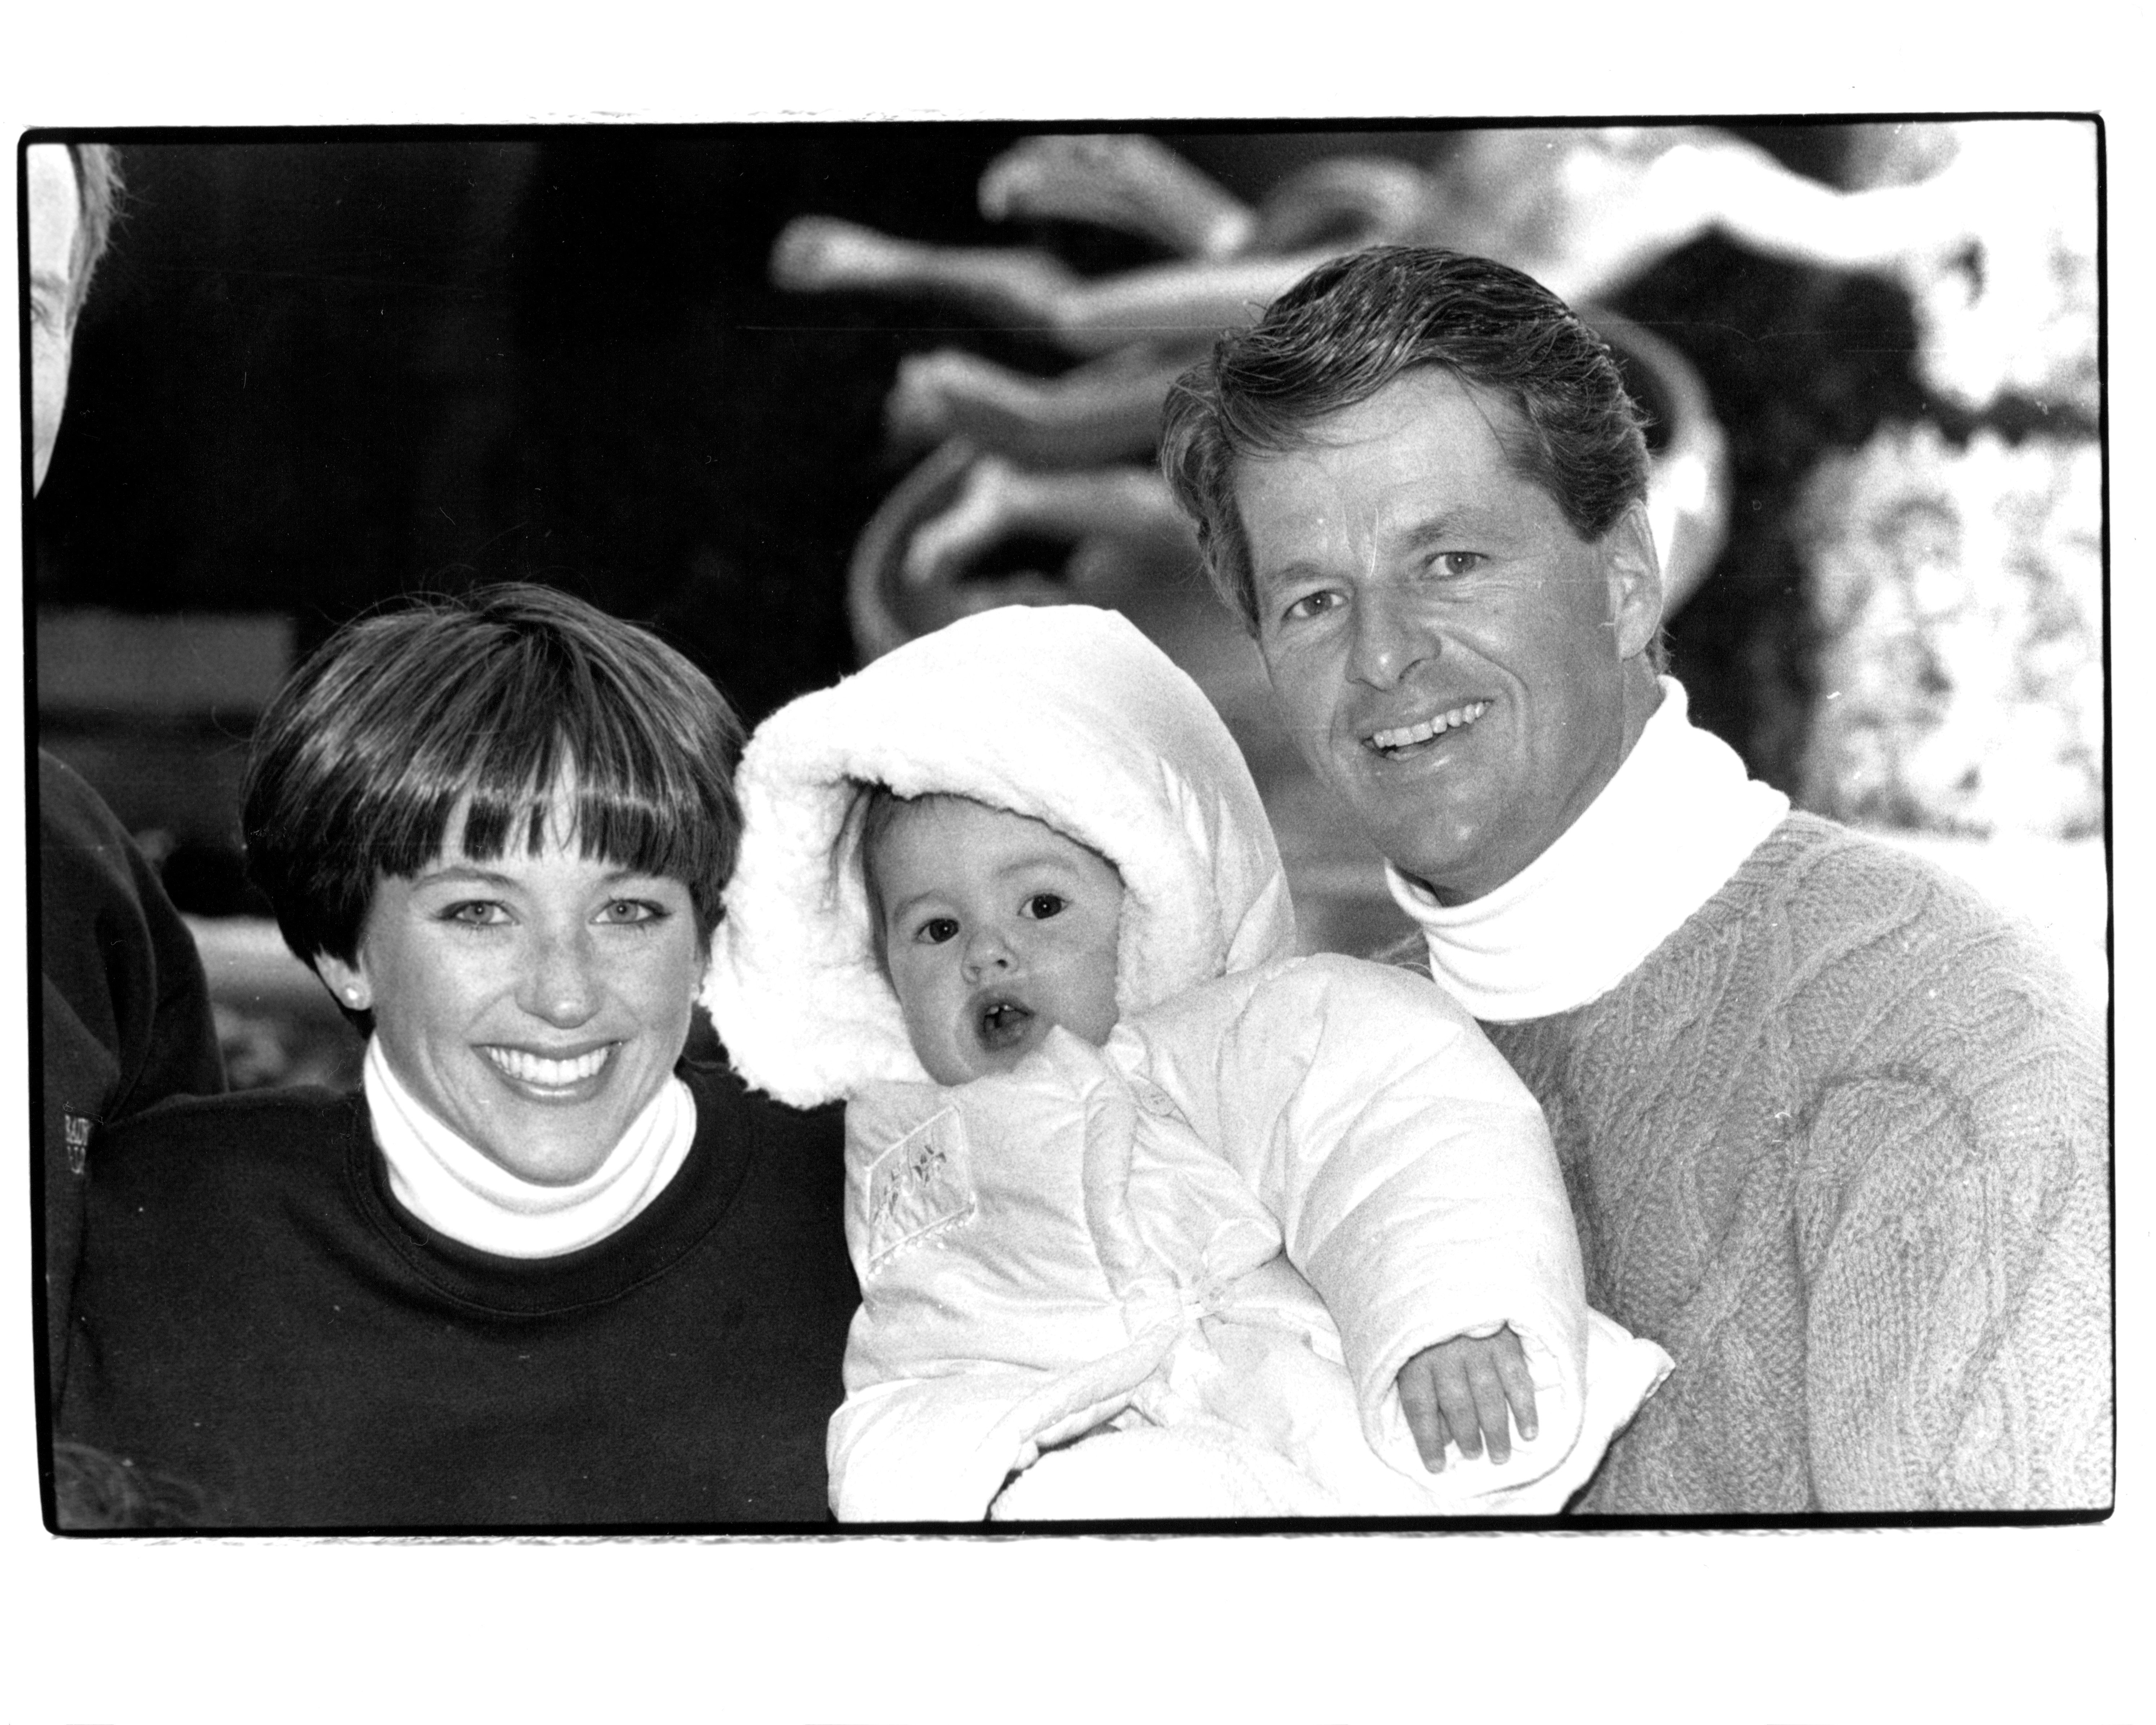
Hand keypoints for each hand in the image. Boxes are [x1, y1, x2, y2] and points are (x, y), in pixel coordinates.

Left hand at [1396, 1327, 1538, 1469]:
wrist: (1450, 1280)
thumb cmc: (1427, 1327)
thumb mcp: (1411, 1355)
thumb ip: (1422, 1394)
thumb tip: (1441, 1439)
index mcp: (1415, 1358)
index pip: (1419, 1406)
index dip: (1427, 1440)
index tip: (1436, 1467)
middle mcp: (1445, 1353)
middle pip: (1456, 1403)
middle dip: (1466, 1437)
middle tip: (1475, 1457)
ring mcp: (1477, 1346)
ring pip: (1487, 1395)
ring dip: (1495, 1430)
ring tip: (1499, 1456)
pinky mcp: (1504, 1339)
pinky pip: (1517, 1379)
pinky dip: (1525, 1408)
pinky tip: (1529, 1432)